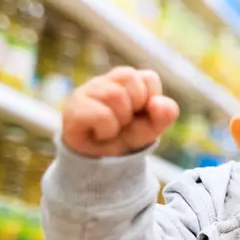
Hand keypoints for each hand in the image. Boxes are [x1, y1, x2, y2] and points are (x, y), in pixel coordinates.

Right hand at [62, 67, 179, 157]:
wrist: (101, 162)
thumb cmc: (126, 136)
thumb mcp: (153, 127)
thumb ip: (165, 114)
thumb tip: (157, 102)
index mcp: (126, 81)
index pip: (149, 78)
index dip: (150, 101)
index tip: (139, 114)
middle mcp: (106, 81)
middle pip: (130, 79)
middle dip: (135, 108)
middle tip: (124, 122)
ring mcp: (87, 92)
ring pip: (115, 94)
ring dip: (120, 120)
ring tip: (112, 128)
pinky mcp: (74, 108)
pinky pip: (101, 114)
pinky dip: (108, 130)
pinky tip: (100, 133)